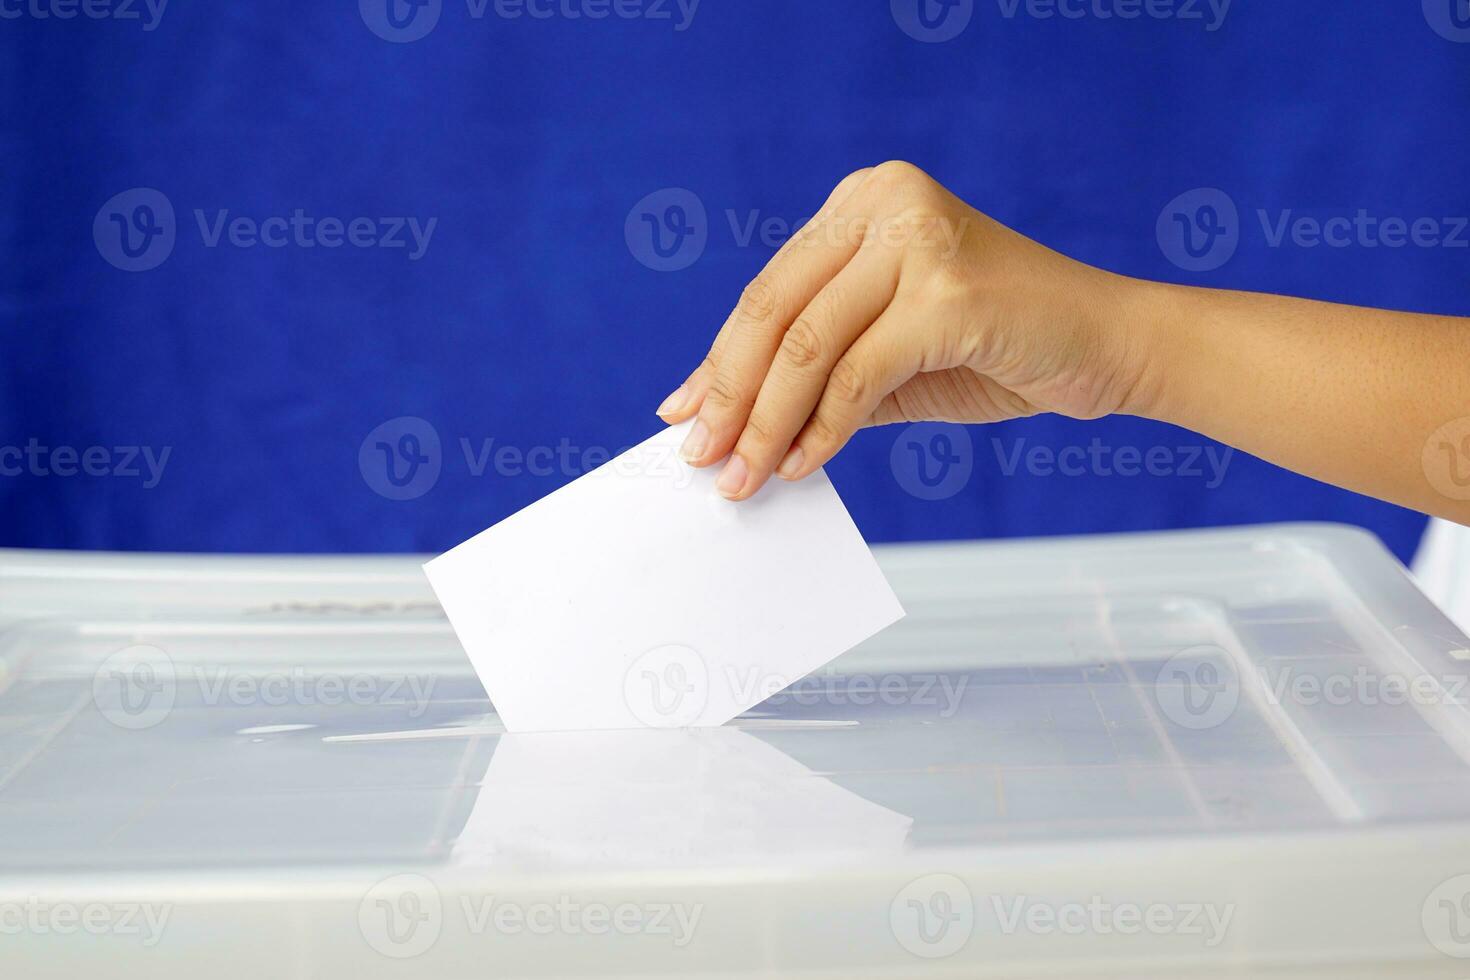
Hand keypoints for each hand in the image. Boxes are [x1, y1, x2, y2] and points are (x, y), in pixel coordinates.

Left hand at [654, 161, 1153, 499]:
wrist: (1108, 347)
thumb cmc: (998, 348)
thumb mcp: (888, 358)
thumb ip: (816, 376)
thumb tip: (729, 423)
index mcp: (864, 203)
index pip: (770, 290)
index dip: (719, 360)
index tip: (682, 412)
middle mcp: (885, 202)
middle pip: (775, 311)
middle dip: (730, 396)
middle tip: (703, 459)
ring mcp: (919, 238)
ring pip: (807, 345)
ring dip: (766, 423)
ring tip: (743, 478)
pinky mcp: (948, 290)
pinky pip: (858, 373)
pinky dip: (823, 428)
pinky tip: (802, 465)